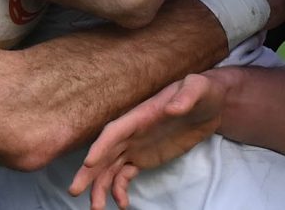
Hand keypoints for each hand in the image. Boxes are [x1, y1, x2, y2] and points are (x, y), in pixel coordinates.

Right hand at [69, 71, 231, 209]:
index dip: (101, 146)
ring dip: (101, 187)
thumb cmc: (202, 91)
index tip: (87, 163)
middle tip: (75, 191)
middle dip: (89, 172)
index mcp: (140, 115)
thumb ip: (186, 96)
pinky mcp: (143, 158)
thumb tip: (173, 108)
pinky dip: (119, 189)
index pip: (114, 131)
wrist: (209, 104)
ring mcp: (135, 146)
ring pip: (110, 168)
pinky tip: (122, 204)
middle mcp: (132, 131)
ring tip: (96, 208)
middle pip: (104, 153)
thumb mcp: (198, 88)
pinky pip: (124, 175)